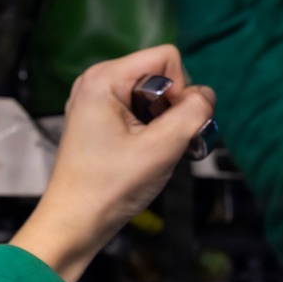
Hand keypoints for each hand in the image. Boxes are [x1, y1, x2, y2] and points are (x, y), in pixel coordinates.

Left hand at [10, 45, 215, 281]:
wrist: (75, 223)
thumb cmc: (110, 187)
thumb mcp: (160, 148)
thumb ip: (192, 114)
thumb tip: (208, 96)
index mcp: (105, 78)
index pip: (167, 58)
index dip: (180, 90)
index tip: (168, 126)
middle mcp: (98, 81)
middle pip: (161, 75)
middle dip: (173, 108)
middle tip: (164, 144)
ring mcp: (98, 101)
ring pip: (154, 96)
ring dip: (165, 123)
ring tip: (154, 153)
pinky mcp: (101, 120)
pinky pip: (141, 112)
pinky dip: (152, 131)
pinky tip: (144, 155)